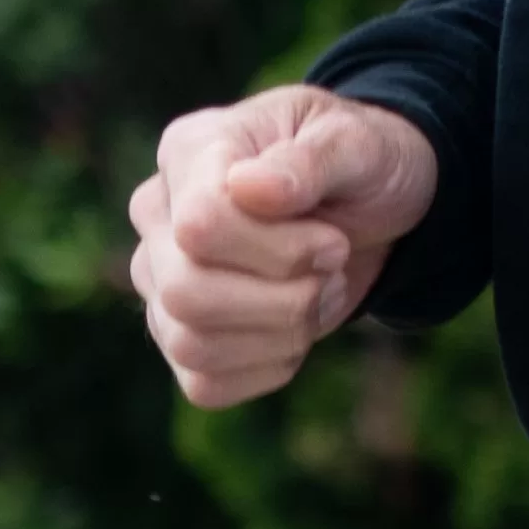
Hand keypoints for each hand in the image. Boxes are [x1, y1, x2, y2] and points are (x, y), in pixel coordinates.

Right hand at [129, 86, 439, 407]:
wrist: (369, 209)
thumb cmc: (356, 166)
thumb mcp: (354, 145)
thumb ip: (308, 161)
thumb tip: (248, 188)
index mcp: (189, 151)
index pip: (201, 224)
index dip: (279, 251)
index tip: (334, 242)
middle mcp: (158, 216)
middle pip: (184, 292)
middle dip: (282, 301)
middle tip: (331, 274)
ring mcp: (161, 279)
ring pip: (190, 344)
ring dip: (279, 336)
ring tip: (319, 299)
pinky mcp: (182, 335)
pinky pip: (203, 383)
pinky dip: (265, 371)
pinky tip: (296, 336)